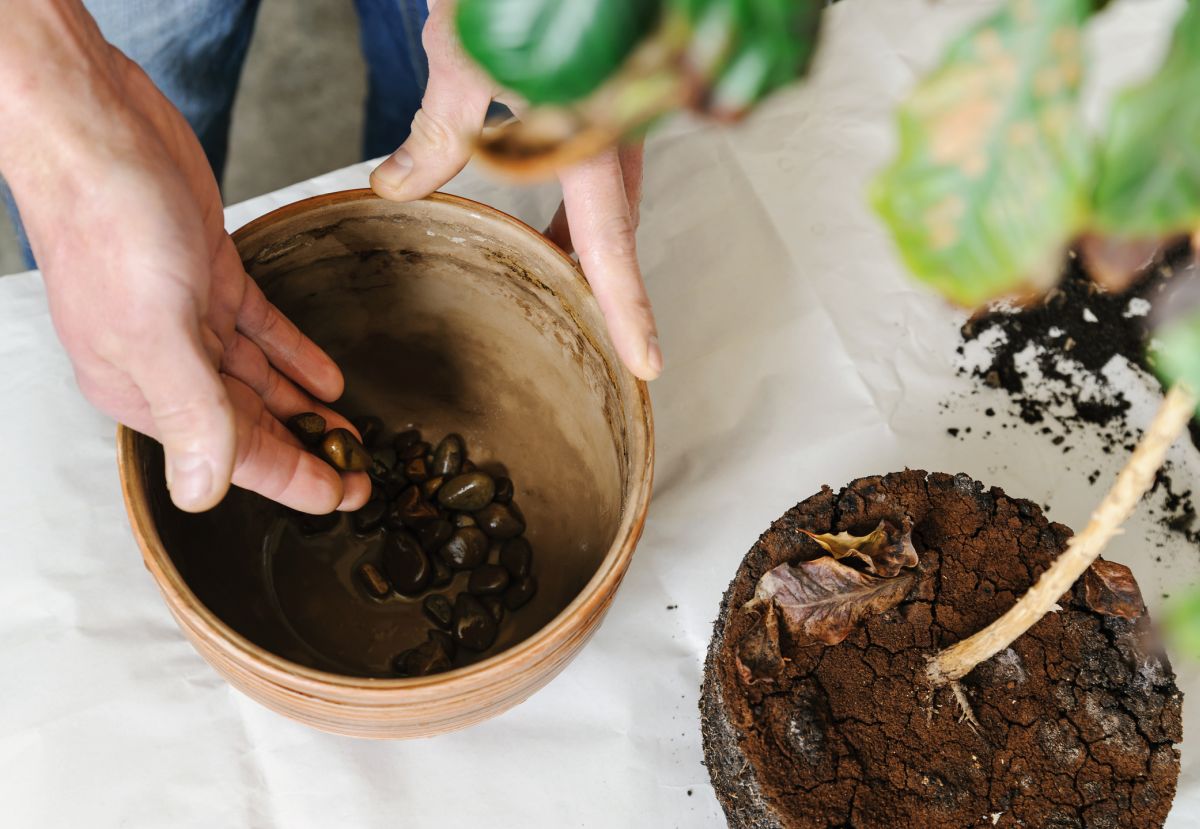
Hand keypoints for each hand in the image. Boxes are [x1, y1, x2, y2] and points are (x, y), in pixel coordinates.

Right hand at [0, 2, 369, 513]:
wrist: (94, 124)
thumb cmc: (108, 221)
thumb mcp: (155, 328)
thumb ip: (190, 413)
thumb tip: (202, 494)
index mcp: (142, 389)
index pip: (232, 456)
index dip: (294, 481)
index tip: (346, 498)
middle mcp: (163, 361)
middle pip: (249, 424)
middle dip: (307, 451)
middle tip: (363, 474)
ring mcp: (186, 317)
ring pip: (257, 380)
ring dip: (305, 409)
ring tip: (353, 435)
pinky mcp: (207, 274)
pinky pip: (260, 329)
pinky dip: (294, 354)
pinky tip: (328, 378)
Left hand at [369, 0, 661, 380]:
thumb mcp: (459, 62)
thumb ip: (437, 137)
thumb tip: (396, 189)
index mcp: (587, 131)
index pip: (612, 240)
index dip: (630, 308)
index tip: (646, 363)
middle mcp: (617, 128)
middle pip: (618, 227)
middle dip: (607, 283)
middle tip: (602, 334)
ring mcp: (619, 113)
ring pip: (612, 199)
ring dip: (587, 241)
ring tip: (553, 273)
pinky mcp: (609, 97)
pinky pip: (603, 168)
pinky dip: (580, 201)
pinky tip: (549, 213)